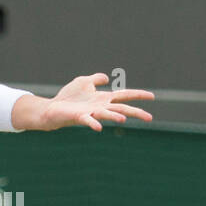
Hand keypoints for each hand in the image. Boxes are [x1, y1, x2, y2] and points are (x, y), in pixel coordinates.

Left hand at [31, 73, 154, 131]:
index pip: (124, 96)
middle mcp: (100, 107)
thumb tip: (107, 78)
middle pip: (121, 108)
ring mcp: (91, 113)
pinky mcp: (79, 117)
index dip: (138, 95)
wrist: (53, 108)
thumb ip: (95, 79)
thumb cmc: (68, 97)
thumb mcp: (83, 82)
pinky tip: (99, 127)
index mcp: (103, 98)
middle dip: (135, 112)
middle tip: (150, 118)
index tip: (152, 96)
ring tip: (123, 119)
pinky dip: (93, 123)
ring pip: (107, 114)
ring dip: (115, 116)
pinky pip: (88, 121)